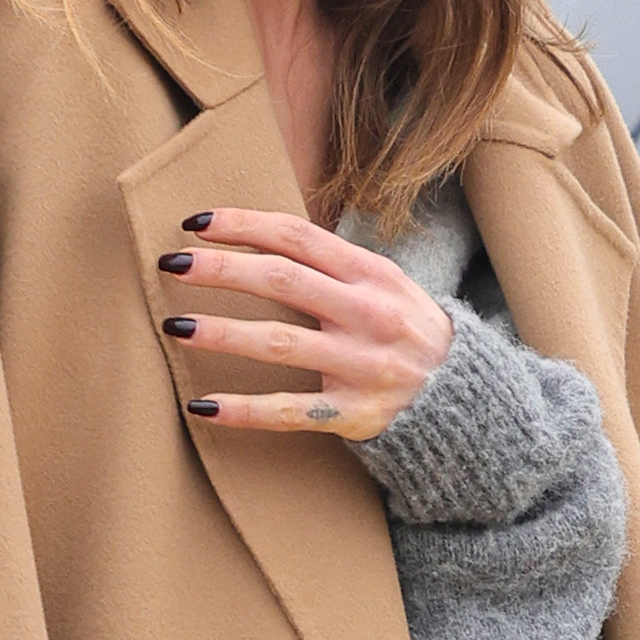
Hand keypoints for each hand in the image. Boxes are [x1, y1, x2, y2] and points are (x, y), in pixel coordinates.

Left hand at [157, 208, 451, 441]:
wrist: (467, 401)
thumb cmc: (408, 333)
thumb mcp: (387, 286)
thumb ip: (334, 265)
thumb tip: (262, 236)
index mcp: (373, 275)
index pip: (298, 238)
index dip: (244, 226)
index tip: (196, 223)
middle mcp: (368, 316)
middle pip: (282, 282)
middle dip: (221, 269)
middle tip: (172, 262)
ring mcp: (361, 367)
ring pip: (279, 345)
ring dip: (222, 333)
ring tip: (176, 326)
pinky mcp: (353, 415)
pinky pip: (288, 412)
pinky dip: (243, 410)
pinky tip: (201, 406)